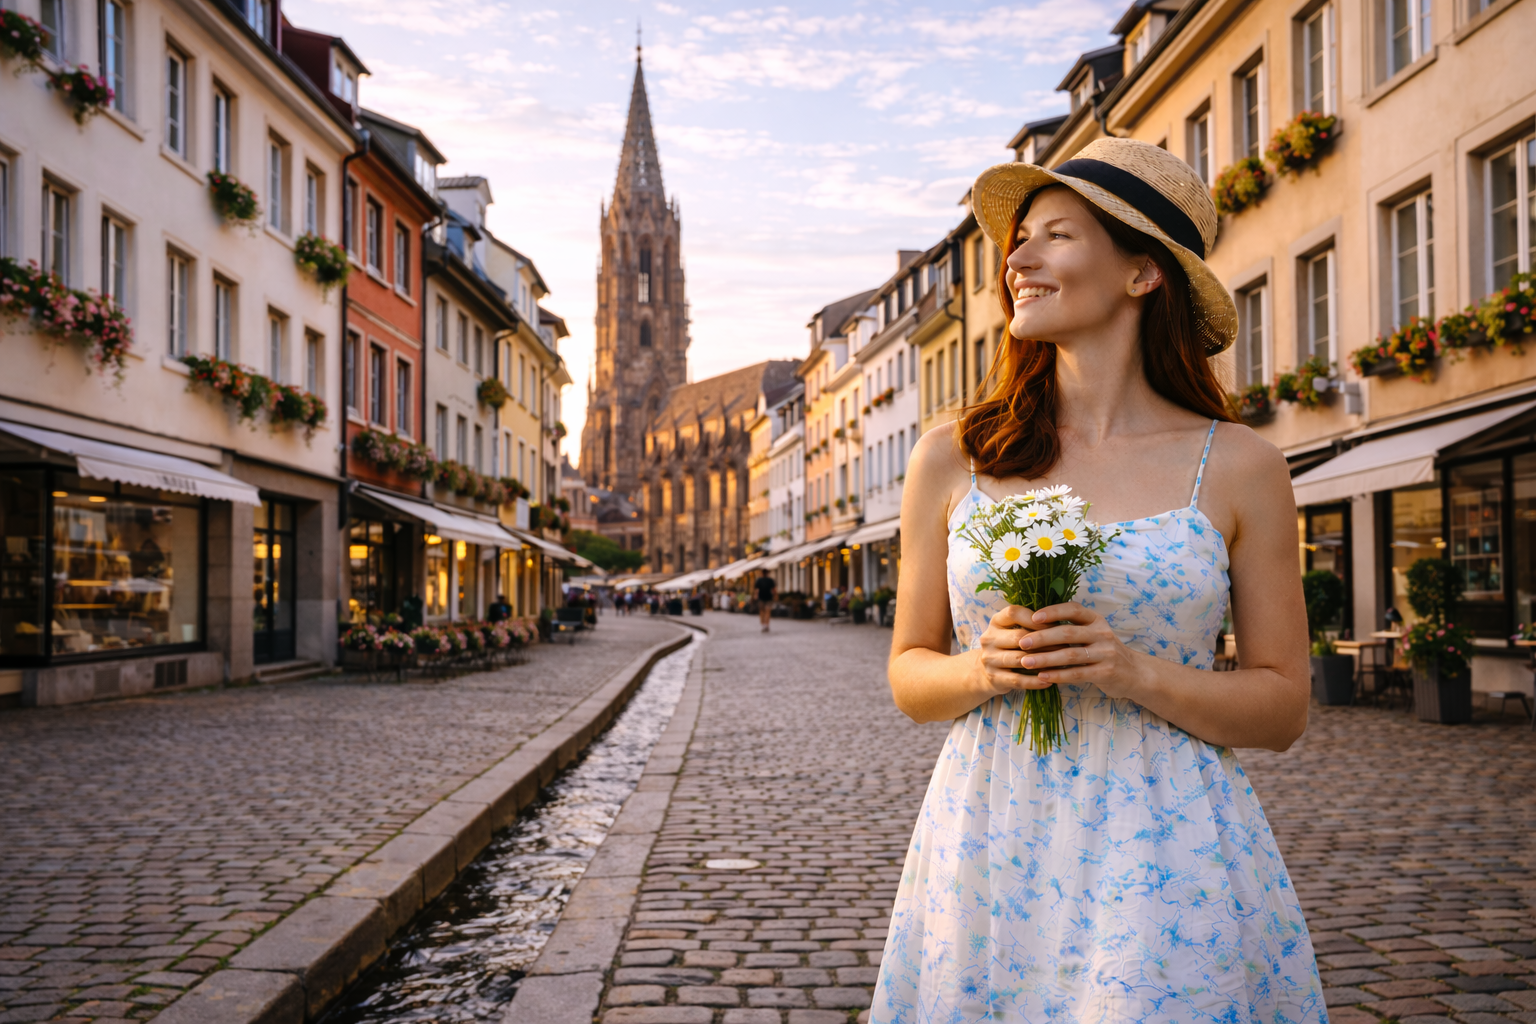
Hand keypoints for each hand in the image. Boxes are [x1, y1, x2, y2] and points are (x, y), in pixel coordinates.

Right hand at [970, 604, 1057, 695]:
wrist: (985, 672)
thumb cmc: (1009, 647)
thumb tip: (1061, 625)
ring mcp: (989, 659)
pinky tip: (1049, 681)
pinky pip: (1018, 680)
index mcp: (996, 621)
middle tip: (1066, 646)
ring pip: (1020, 659)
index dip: (1035, 618)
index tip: (1055, 625)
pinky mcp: (994, 678)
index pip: (1014, 613)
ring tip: (1061, 664)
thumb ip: (1031, 625)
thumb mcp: (1013, 631)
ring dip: (1043, 662)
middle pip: (1019, 637)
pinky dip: (1035, 681)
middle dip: (1045, 642)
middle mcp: (989, 638)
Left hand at [1017, 601, 1149, 697]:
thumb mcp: (1093, 634)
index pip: (1073, 609)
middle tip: (1022, 643)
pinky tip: (1043, 677)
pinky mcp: (1106, 672)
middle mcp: (1102, 633)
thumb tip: (1033, 624)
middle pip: (1068, 633)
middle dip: (1042, 637)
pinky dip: (1058, 675)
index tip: (1032, 617)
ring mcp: (1106, 653)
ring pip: (1071, 655)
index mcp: (1096, 620)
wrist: (1135, 673)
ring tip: (1026, 662)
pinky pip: (1078, 674)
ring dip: (1046, 658)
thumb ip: (1071, 629)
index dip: (1053, 611)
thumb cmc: (1104, 652)